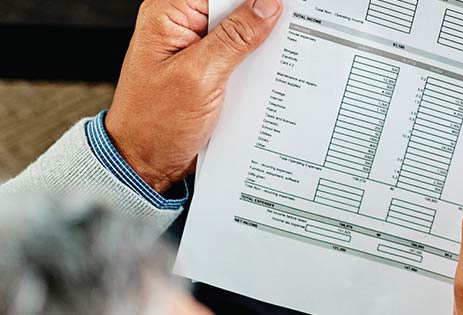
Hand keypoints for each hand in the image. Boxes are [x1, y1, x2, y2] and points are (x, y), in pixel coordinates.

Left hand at [105, 0, 282, 191]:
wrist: (147, 161)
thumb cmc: (155, 123)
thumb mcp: (199, 76)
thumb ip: (235, 38)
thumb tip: (267, 5)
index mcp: (169, 14)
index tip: (281, 7)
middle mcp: (181, 24)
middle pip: (233, 5)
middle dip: (262, 16)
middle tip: (287, 31)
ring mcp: (196, 45)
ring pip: (241, 27)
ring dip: (262, 41)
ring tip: (278, 55)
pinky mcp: (209, 65)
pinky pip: (241, 51)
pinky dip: (257, 59)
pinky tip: (270, 70)